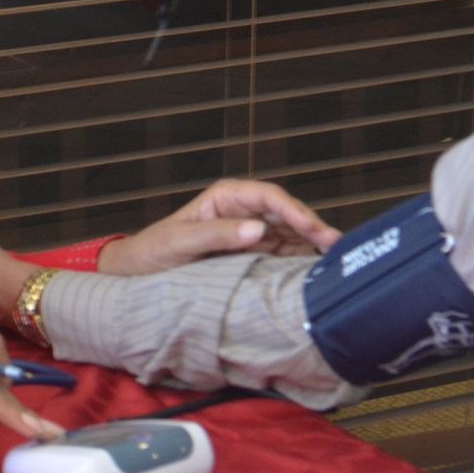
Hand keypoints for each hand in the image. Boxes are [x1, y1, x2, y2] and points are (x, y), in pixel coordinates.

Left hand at [96, 178, 342, 275]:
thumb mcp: (180, 241)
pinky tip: (316, 274)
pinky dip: (300, 263)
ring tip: (334, 264)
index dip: (293, 210)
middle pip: (286, 215)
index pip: (269, 197)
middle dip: (311, 228)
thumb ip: (217, 234)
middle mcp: (244, 212)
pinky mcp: (253, 257)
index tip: (311, 227)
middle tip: (335, 247)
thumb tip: (258, 229)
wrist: (137, 274)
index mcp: (228, 198)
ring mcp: (251, 235)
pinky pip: (282, 256)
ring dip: (311, 247)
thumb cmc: (154, 251)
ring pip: (290, 236)